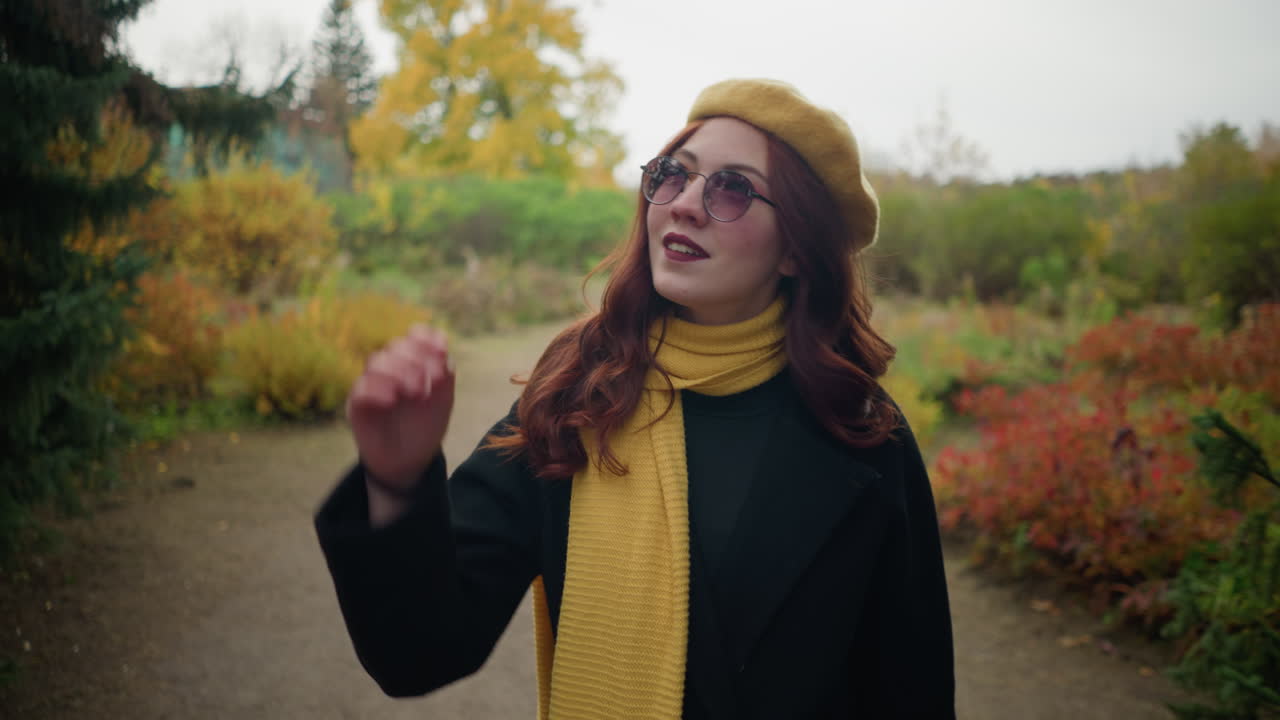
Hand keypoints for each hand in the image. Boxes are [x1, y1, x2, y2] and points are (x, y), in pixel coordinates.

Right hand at [346, 325, 454, 492]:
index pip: (415, 337)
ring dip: (398, 371)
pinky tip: (392, 400)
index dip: (426, 338)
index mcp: (413, 363)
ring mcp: (372, 384)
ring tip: (416, 391)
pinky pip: (361, 388)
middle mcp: (391, 369)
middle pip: (396, 347)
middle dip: (416, 359)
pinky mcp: (358, 404)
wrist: (409, 462)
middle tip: (427, 382)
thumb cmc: (425, 427)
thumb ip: (444, 374)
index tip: (442, 351)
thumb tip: (442, 347)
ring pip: (376, 362)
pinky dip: (377, 389)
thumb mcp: (443, 401)